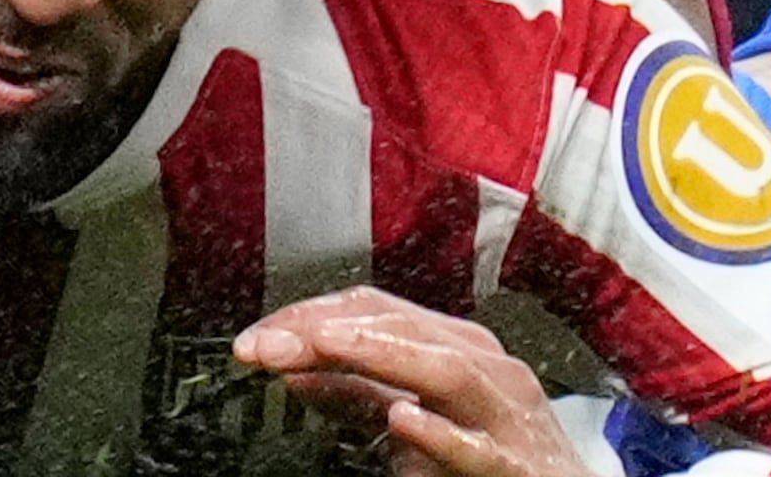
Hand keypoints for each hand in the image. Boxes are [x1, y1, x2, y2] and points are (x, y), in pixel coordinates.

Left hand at [234, 287, 588, 476]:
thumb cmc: (493, 454)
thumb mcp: (412, 417)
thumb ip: (355, 394)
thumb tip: (294, 368)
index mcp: (451, 345)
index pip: (370, 310)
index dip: (307, 317)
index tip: (253, 340)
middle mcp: (481, 365)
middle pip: (398, 327)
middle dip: (326, 330)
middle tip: (266, 345)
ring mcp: (503, 413)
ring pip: (444, 368)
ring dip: (379, 354)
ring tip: (326, 345)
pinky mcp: (517, 465)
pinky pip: (477, 447)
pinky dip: (439, 433)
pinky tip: (403, 421)